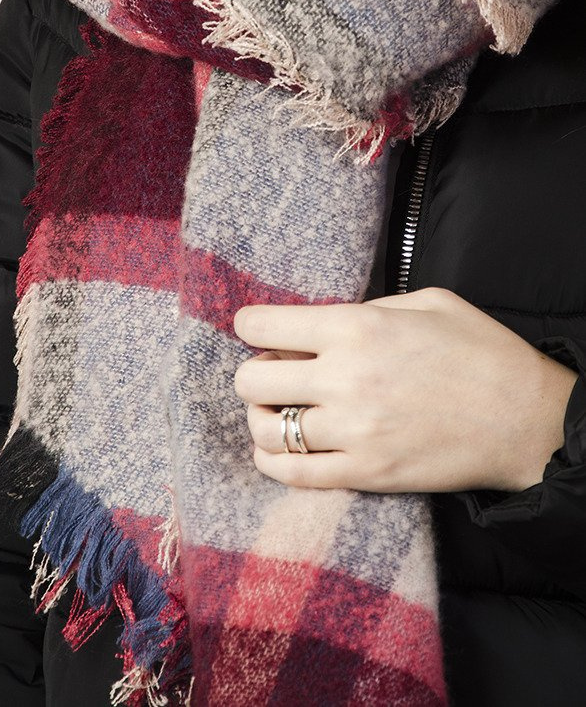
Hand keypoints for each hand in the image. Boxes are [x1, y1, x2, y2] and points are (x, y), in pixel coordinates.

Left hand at [232, 287, 577, 494]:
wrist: (526, 419)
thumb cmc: (480, 350)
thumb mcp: (425, 302)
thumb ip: (365, 307)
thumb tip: (319, 324)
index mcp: (356, 327)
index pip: (263, 326)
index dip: (250, 325)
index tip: (254, 330)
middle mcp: (344, 378)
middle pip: (251, 380)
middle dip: (254, 373)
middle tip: (273, 373)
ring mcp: (352, 431)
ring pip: (266, 429)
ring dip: (262, 417)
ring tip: (279, 411)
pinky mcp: (365, 473)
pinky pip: (293, 473)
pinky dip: (274, 460)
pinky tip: (280, 449)